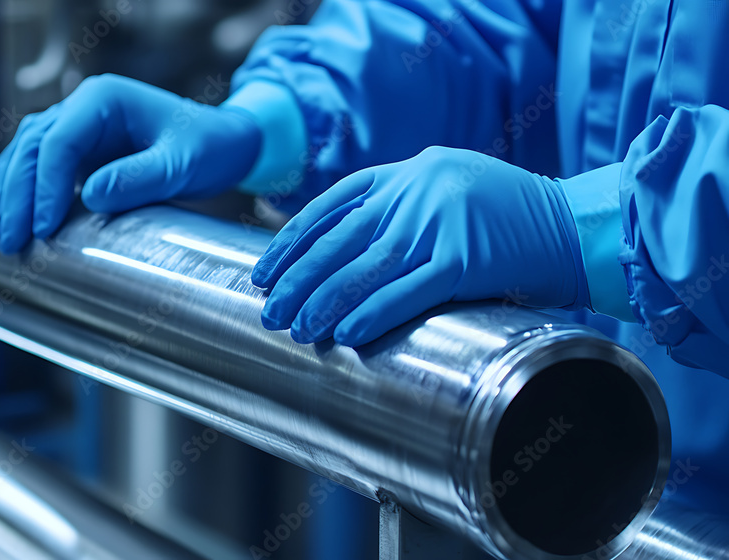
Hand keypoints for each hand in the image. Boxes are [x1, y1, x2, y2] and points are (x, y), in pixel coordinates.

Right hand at [0, 74, 261, 253]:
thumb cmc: (207, 147)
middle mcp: (82, 108)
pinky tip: (6, 214)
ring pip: (26, 155)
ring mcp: (77, 128)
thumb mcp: (180, 165)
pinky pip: (38, 166)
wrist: (223, 144)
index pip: (58, 142)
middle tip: (12, 240)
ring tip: (0, 233)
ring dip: (9, 194)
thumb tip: (92, 196)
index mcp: (103, 99)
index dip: (46, 187)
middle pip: (32, 149)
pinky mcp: (79, 151)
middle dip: (18, 196)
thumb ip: (139, 178)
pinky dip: (19, 190)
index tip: (44, 227)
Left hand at [251, 147, 588, 345]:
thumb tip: (339, 255)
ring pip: (363, 269)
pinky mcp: (465, 259)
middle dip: (296, 280)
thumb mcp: (443, 190)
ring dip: (324, 303)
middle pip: (337, 240)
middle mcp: (414, 192)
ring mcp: (439, 223)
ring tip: (297, 329)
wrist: (573, 223)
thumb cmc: (506, 215)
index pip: (328, 208)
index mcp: (404, 173)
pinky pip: (407, 292)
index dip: (290, 242)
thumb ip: (395, 210)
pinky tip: (347, 333)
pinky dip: (373, 313)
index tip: (263, 272)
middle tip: (269, 311)